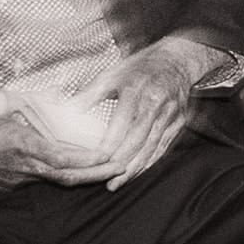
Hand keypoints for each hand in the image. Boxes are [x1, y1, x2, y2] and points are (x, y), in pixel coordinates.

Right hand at [0, 87, 123, 189]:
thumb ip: (23, 98)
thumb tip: (54, 93)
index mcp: (15, 144)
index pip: (58, 157)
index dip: (86, 159)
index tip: (108, 155)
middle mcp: (19, 166)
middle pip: (64, 176)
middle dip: (96, 174)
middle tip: (123, 167)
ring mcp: (14, 179)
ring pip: (56, 181)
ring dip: (84, 177)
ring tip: (111, 169)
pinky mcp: (10, 184)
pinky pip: (43, 180)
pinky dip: (66, 175)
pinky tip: (82, 168)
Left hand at [84, 35, 221, 188]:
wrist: (176, 60)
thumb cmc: (139, 68)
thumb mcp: (112, 74)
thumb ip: (88, 95)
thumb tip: (64, 112)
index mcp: (136, 90)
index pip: (121, 125)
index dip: (108, 146)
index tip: (93, 162)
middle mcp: (155, 103)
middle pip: (137, 140)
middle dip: (120, 163)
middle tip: (104, 180)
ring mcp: (170, 114)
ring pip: (151, 147)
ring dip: (134, 168)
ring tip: (116, 182)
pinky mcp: (178, 122)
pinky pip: (163, 146)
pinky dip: (149, 162)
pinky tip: (136, 172)